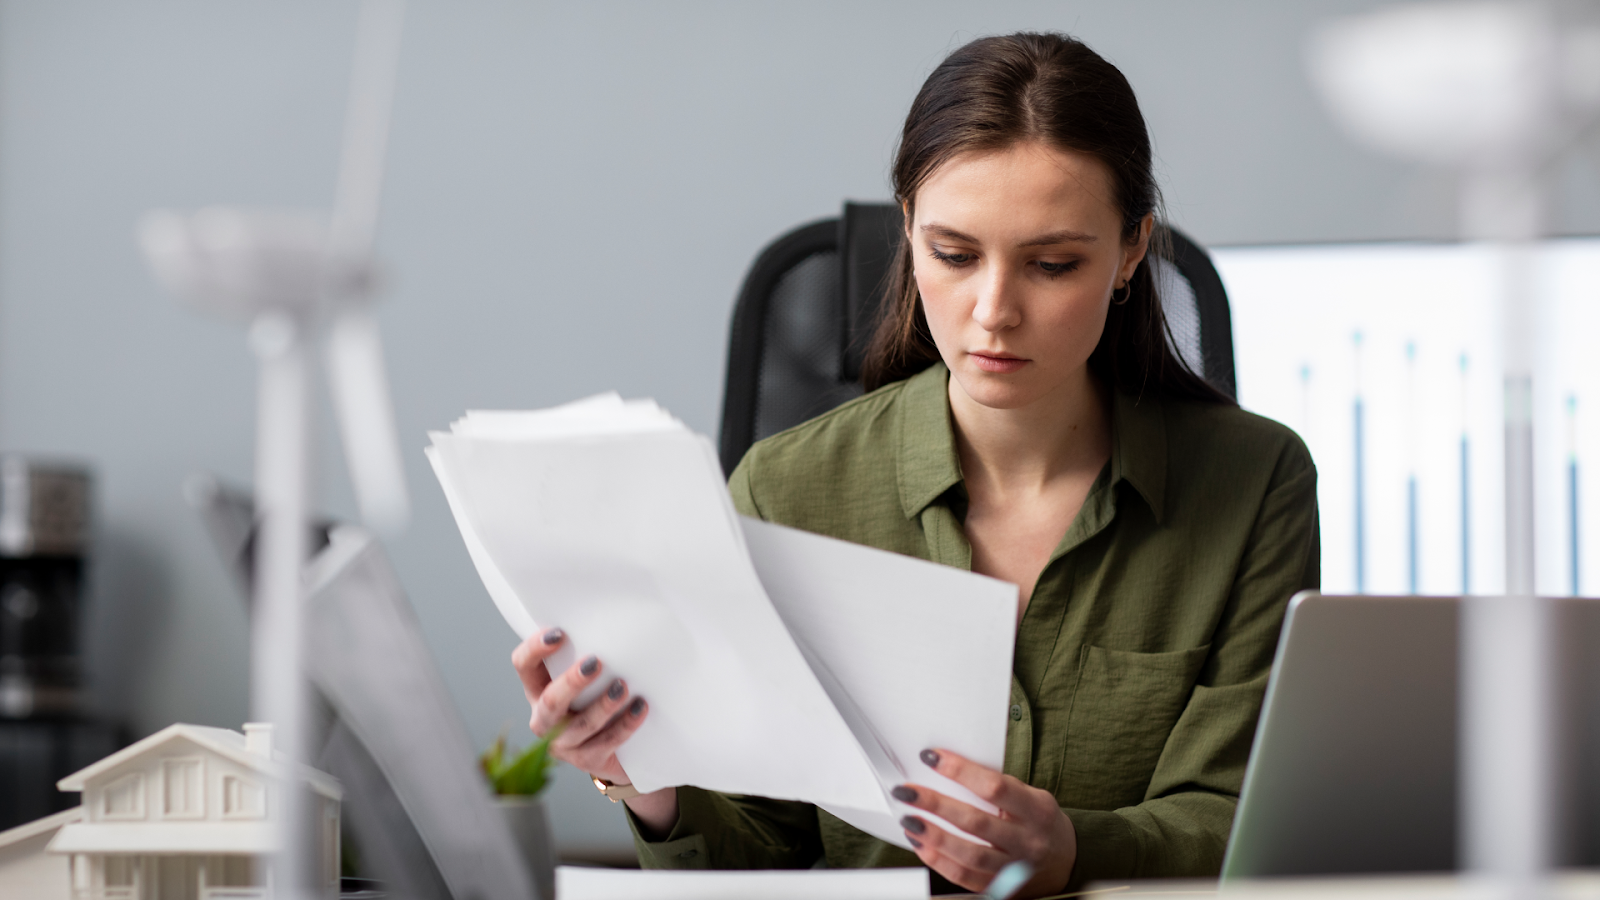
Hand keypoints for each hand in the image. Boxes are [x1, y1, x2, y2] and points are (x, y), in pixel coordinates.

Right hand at [510, 627, 648, 785]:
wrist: (614, 750)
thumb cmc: (596, 700)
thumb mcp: (586, 679)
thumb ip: (586, 656)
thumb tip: (612, 622)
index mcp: (537, 690)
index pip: (524, 666)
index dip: (535, 649)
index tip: (559, 633)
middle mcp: (544, 718)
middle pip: (551, 701)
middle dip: (572, 682)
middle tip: (595, 663)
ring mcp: (563, 743)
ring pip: (581, 725)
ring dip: (603, 705)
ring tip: (623, 687)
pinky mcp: (587, 760)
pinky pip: (606, 743)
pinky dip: (625, 724)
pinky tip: (640, 708)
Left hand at [893, 748, 1076, 897]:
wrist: (1066, 862)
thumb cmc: (1040, 822)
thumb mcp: (1033, 796)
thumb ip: (999, 787)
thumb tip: (948, 770)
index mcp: (1036, 810)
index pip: (995, 787)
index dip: (960, 771)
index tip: (931, 758)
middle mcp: (1027, 840)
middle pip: (976, 822)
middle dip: (935, 805)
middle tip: (907, 792)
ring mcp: (1015, 868)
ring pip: (969, 854)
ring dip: (933, 836)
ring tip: (909, 820)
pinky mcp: (1001, 888)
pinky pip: (965, 876)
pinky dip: (939, 861)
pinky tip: (921, 845)